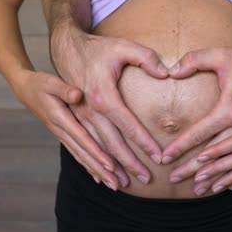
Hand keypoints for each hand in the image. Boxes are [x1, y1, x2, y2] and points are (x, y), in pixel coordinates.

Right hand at [11, 70, 129, 189]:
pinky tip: (99, 178)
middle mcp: (61, 131)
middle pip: (83, 154)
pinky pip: (77, 155)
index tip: (111, 165)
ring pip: (81, 158)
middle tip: (117, 185)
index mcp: (60, 118)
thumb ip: (64, 89)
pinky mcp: (64, 136)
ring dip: (97, 173)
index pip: (82, 138)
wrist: (25, 90)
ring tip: (113, 186)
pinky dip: (88, 167)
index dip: (96, 152)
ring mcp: (62, 136)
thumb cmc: (41, 84)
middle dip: (101, 171)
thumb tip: (77, 94)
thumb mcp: (51, 82)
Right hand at [50, 27, 168, 187]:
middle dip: (128, 163)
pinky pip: (81, 146)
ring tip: (121, 185)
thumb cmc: (97, 49)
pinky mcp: (72, 119)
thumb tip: (165, 73)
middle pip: (111, 143)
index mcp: (103, 96)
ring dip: (108, 168)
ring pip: (95, 149)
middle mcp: (88, 111)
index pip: (127, 125)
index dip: (143, 142)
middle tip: (145, 179)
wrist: (66, 49)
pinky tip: (99, 175)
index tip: (158, 157)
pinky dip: (90, 162)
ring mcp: (78, 117)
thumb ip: (145, 57)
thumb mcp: (123, 46)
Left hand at [162, 48, 231, 192]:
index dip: (185, 145)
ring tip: (200, 189)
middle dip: (197, 169)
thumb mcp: (229, 55)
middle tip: (175, 178)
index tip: (168, 156)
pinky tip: (231, 185)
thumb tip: (177, 71)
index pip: (205, 132)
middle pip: (220, 155)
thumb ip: (202, 60)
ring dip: (218, 177)